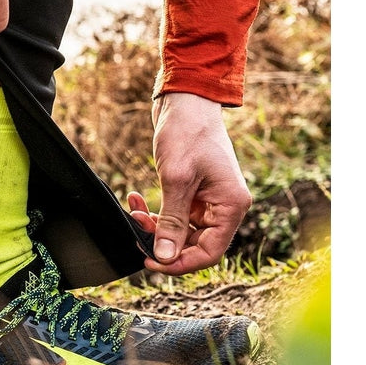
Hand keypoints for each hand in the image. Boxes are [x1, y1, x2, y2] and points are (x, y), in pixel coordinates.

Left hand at [128, 92, 250, 274]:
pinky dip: (155, 211)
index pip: (209, 252)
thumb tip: (165, 257)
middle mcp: (225, 206)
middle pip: (194, 244)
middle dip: (162, 241)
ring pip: (181, 231)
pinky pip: (175, 214)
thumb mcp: (177, 180)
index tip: (151, 261)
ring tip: (134, 210)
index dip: (179, 263)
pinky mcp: (194, 192)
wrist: (185, 101)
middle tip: (135, 231)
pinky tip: (136, 199)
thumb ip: (172, 222)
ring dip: (155, 225)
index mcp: (231, 206)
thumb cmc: (187, 133)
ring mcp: (210, 199)